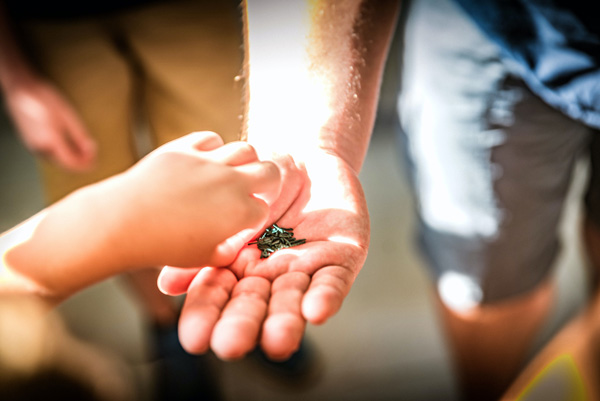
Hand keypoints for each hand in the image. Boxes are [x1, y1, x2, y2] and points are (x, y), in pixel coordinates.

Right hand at [2, 74, 95, 170]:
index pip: (71, 163)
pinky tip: (69, 146)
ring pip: (56, 161)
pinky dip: (61, 154)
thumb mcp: (68, 115)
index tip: (96, 162)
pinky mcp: (30, 142)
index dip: (85, 165)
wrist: (21, 90)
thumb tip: (91, 150)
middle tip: (92, 154)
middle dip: (79, 162)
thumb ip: (80, 136)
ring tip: (83, 149)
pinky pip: (49, 154)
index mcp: (51, 141)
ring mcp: (33, 146)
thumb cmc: (44, 99)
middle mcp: (40, 148)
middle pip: (64, 164)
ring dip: (71, 159)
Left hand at [109, 131, 281, 268]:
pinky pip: (211, 139)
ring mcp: (209, 162)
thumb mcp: (202, 258)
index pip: (264, 209)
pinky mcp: (186, 148)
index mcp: (240, 212)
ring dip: (245, 162)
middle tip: (257, 190)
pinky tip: (206, 160)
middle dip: (268, 183)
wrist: (123, 221)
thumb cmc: (163, 246)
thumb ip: (226, 252)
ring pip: (245, 150)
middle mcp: (231, 182)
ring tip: (234, 173)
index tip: (245, 222)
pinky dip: (214, 148)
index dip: (256, 217)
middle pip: (269, 172)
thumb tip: (235, 246)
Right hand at [158, 151, 369, 359]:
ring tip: (277, 342)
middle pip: (255, 306)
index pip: (217, 298)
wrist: (305, 157)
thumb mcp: (229, 209)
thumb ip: (205, 246)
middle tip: (231, 347)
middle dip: (243, 325)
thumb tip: (168, 285)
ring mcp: (306, 270)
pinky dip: (325, 296)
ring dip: (285, 321)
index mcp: (237, 268)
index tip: (195, 341)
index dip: (207, 318)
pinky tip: (316, 312)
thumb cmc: (261, 185)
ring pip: (294, 300)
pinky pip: (333, 281)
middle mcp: (270, 277)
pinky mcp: (341, 259)